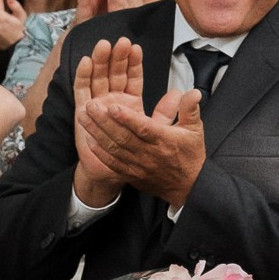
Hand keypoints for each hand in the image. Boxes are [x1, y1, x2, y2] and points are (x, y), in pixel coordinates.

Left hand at [71, 37, 206, 205]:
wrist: (188, 187)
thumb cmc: (190, 156)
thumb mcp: (194, 130)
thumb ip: (190, 108)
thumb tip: (193, 92)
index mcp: (164, 140)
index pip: (143, 128)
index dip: (127, 118)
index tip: (113, 106)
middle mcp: (149, 154)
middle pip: (123, 137)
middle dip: (104, 121)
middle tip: (90, 106)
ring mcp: (138, 166)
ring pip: (114, 149)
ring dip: (97, 133)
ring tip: (84, 117)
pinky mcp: (131, 175)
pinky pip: (113, 163)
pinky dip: (100, 152)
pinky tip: (89, 140)